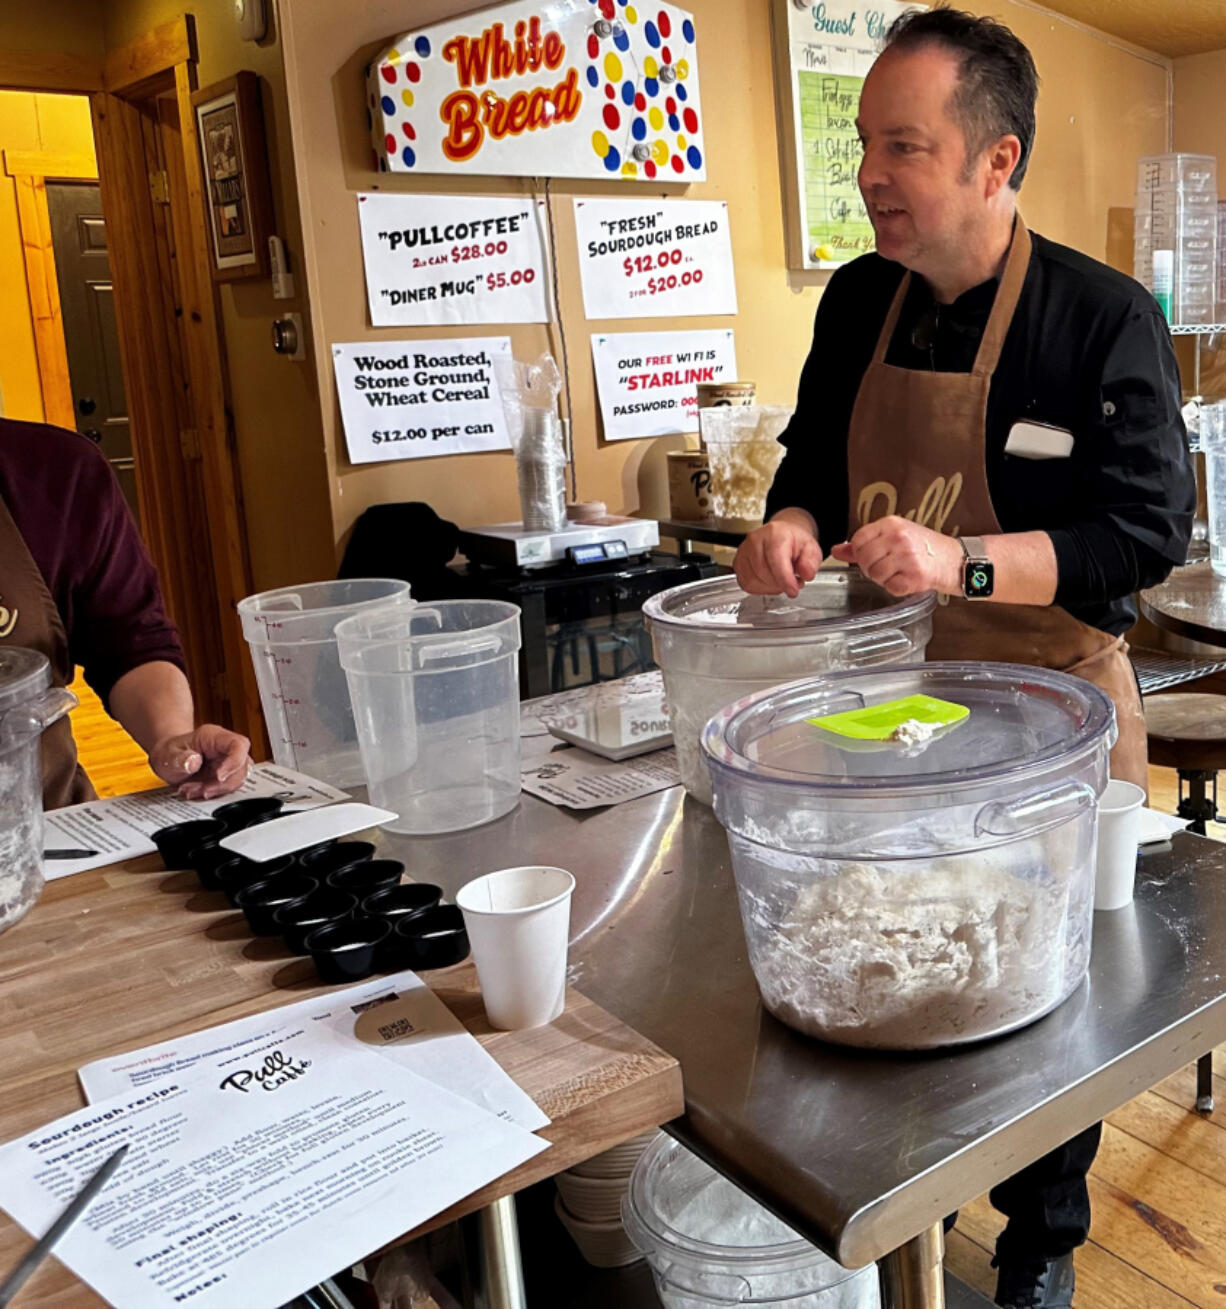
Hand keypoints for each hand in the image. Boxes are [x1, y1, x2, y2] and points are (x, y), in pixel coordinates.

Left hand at [149, 724, 250, 799]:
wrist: (168, 759)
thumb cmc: (169, 753)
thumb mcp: (167, 755)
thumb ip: (179, 758)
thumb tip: (193, 762)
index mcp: (214, 736)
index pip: (238, 745)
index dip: (234, 762)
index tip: (219, 777)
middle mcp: (225, 747)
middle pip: (242, 765)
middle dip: (223, 783)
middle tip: (201, 789)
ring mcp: (228, 761)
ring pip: (238, 778)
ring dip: (218, 790)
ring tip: (194, 790)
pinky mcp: (226, 774)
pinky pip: (229, 786)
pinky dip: (214, 793)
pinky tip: (197, 791)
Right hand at [734, 511, 822, 597]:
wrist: (782, 535)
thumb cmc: (793, 542)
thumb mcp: (811, 548)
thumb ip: (811, 561)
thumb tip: (806, 574)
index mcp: (775, 534)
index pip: (776, 560)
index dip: (785, 580)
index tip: (793, 591)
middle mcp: (755, 540)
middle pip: (763, 573)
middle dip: (780, 584)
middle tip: (792, 582)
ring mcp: (744, 551)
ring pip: (753, 581)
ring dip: (770, 588)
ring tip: (781, 580)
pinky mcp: (738, 563)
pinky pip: (746, 584)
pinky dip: (760, 589)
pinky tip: (770, 582)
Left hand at [831, 517, 961, 596]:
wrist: (954, 559)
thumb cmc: (923, 547)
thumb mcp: (893, 536)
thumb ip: (864, 543)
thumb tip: (836, 550)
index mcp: (891, 524)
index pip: (858, 539)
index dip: (860, 552)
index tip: (871, 555)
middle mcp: (898, 538)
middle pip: (864, 558)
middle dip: (870, 567)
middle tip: (884, 567)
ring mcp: (907, 557)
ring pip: (875, 574)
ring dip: (882, 579)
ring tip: (896, 573)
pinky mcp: (915, 576)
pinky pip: (890, 587)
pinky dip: (895, 588)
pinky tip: (906, 580)